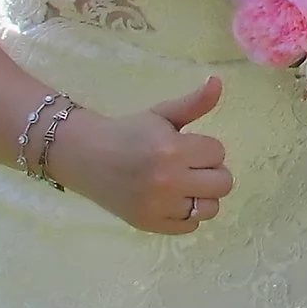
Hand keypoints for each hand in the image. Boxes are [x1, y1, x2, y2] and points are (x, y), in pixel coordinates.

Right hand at [48, 76, 235, 235]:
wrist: (84, 156)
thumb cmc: (127, 132)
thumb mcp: (161, 114)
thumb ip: (194, 103)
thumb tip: (218, 81)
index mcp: (172, 149)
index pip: (219, 153)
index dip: (206, 149)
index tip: (188, 147)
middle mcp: (167, 180)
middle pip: (223, 183)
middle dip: (211, 172)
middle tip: (190, 167)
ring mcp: (158, 206)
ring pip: (210, 208)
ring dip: (202, 196)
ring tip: (184, 185)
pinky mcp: (148, 224)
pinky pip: (190, 226)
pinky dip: (186, 215)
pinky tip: (171, 201)